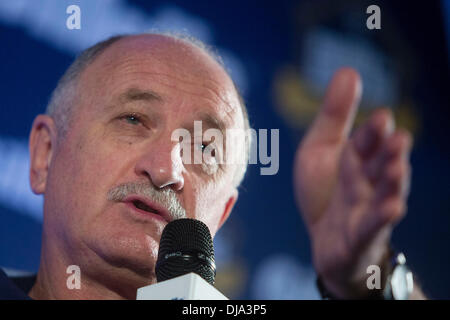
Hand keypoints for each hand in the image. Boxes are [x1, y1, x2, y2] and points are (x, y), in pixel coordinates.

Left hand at [293, 68, 411, 297]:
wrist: (325, 240)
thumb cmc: (325, 192)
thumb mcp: (319, 149)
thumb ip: (334, 115)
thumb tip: (348, 69)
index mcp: (357, 160)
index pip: (365, 142)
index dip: (372, 132)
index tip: (381, 116)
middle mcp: (367, 183)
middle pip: (379, 166)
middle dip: (388, 152)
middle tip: (398, 138)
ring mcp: (366, 210)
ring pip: (382, 194)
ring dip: (392, 182)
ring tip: (398, 167)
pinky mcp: (359, 237)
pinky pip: (371, 227)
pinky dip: (380, 218)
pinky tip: (392, 207)